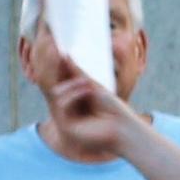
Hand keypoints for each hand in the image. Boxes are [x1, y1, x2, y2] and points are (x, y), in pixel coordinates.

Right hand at [24, 35, 129, 159]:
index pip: (63, 81)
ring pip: (57, 95)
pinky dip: (73, 95)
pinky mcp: (66, 127)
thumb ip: (76, 72)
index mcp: (76, 99)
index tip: (62, 52)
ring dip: (72, 85)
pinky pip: (62, 105)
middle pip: (57, 86)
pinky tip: (87, 91)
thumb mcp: (92, 85)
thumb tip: (64, 54)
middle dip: (62, 74)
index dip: (61, 68)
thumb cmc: (112, 107)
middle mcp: (69, 109)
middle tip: (67, 61)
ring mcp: (66, 118)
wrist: (122, 127)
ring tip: (89, 84)